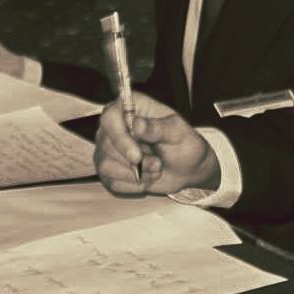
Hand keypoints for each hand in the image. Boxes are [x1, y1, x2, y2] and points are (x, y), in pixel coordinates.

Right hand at [94, 93, 215, 194]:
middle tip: (157, 163)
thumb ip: (158, 127)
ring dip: (135, 174)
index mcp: (131, 108)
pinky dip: (133, 185)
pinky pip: (111, 181)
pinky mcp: (109, 169)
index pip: (110, 117)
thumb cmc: (184, 144)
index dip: (119, 137)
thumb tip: (137, 124)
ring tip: (156, 169)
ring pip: (105, 165)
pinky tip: (147, 178)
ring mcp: (108, 148)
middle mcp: (115, 126)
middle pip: (106, 144)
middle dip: (134, 161)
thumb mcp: (179, 132)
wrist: (188, 168)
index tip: (136, 155)